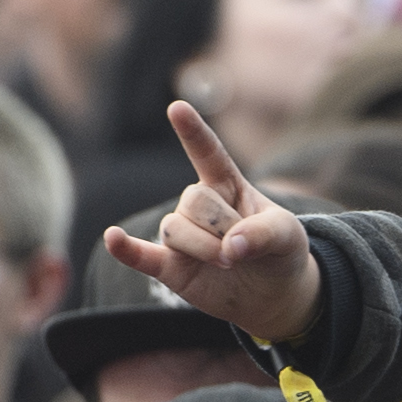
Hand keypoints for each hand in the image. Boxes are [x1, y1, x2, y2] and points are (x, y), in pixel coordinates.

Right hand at [102, 102, 319, 344]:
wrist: (273, 293)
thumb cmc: (279, 250)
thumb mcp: (288, 236)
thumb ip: (264, 234)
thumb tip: (231, 248)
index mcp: (227, 183)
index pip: (207, 153)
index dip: (193, 132)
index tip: (177, 108)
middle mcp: (198, 203)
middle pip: (195, 201)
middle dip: (224, 227)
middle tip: (245, 247)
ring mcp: (182, 233)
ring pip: (176, 229)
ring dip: (205, 248)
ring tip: (229, 262)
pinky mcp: (170, 266)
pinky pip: (143, 256)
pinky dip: (127, 249)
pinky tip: (113, 239)